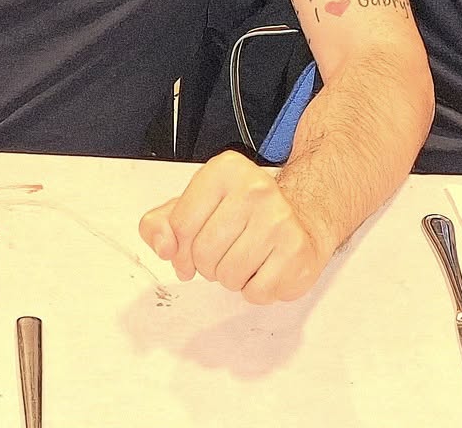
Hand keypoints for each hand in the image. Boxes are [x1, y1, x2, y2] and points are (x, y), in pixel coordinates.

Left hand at [137, 150, 332, 303]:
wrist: (301, 218)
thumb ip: (160, 224)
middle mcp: (255, 188)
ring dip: (231, 277)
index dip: (180, 247)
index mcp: (225, 170)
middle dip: (207, 264)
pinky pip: (256, 291)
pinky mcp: (297, 250)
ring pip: (228, 276)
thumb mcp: (193, 207)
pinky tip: (264, 268)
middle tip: (225, 252)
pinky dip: (255, 289)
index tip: (191, 247)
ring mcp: (279, 219)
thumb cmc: (243, 214)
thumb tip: (164, 246)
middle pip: (203, 253)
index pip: (180, 225)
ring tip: (246, 258)